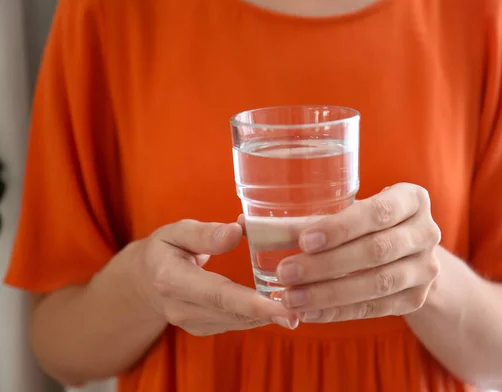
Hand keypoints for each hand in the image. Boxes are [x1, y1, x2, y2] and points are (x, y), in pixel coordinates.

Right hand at [130, 219, 297, 334]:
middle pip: (231, 312)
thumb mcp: (177, 231)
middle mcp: (181, 308)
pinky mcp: (204, 328)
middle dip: (268, 314)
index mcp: (172, 279)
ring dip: (267, 317)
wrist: (144, 281)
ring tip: (298, 309)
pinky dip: (258, 316)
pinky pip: (235, 323)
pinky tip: (280, 308)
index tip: (281, 305)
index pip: (218, 293)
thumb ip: (205, 233)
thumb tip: (237, 231)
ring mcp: (192, 323)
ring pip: (237, 321)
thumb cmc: (164, 249)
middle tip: (299, 312)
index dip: (251, 302)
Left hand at [276, 183, 441, 322]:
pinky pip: (375, 308)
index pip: (378, 212)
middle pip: (376, 250)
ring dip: (329, 293)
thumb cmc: (369, 221)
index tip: (304, 240)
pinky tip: (310, 312)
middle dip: (327, 264)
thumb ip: (321, 216)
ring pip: (377, 284)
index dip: (341, 228)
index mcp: (412, 199)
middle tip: (286, 273)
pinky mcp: (417, 298)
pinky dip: (339, 312)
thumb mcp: (355, 208)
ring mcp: (426, 268)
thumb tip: (264, 230)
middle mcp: (426, 232)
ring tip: (292, 297)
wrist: (409, 251)